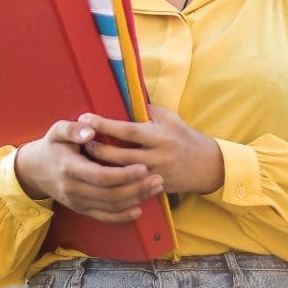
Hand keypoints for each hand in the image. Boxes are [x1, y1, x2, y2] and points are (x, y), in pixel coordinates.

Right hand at [13, 119, 164, 222]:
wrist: (35, 170)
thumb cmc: (53, 146)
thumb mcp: (57, 131)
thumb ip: (73, 129)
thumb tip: (90, 130)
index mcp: (69, 168)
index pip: (100, 176)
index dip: (123, 175)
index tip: (143, 167)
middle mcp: (73, 189)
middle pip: (110, 194)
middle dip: (136, 188)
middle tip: (158, 178)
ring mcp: (77, 202)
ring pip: (110, 206)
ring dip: (135, 199)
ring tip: (155, 188)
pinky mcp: (81, 209)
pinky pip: (103, 217)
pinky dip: (122, 216)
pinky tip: (139, 209)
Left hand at [79, 105, 224, 195]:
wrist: (208, 167)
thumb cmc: (187, 138)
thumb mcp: (172, 119)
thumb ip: (149, 111)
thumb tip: (126, 100)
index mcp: (160, 136)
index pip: (127, 130)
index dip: (105, 125)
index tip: (86, 118)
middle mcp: (157, 156)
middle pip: (120, 155)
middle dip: (97, 148)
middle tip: (79, 141)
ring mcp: (155, 175)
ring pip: (121, 174)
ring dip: (101, 166)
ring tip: (85, 158)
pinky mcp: (155, 188)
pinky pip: (130, 187)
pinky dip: (114, 182)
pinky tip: (99, 177)